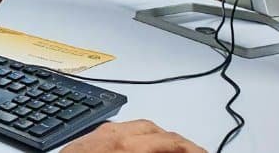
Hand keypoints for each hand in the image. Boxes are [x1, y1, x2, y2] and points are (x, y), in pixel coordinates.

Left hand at [63, 121, 204, 152]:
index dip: (193, 148)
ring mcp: (97, 134)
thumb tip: (176, 151)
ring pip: (136, 127)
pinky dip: (136, 139)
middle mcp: (111, 134)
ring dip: (156, 139)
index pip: (170, 140)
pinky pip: (119, 131)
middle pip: (155, 129)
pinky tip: (141, 149)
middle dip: (176, 142)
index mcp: (125, 145)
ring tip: (169, 152)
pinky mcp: (86, 139)